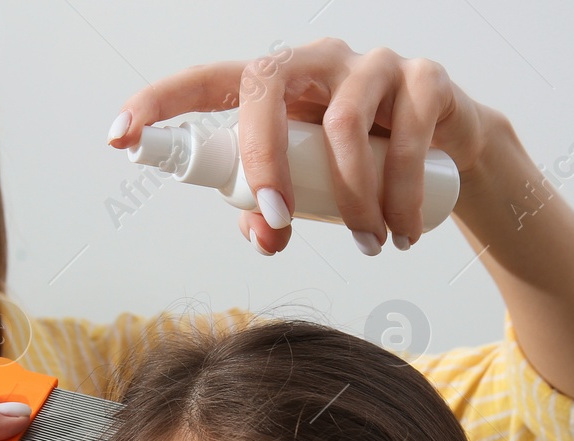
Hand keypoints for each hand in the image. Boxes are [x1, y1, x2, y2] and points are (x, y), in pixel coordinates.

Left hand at [106, 37, 491, 254]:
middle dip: (264, 159)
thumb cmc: (361, 169)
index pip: (207, 81)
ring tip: (368, 246)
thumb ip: (269, 211)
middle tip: (279, 222)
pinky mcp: (425, 80)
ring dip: (352, 199)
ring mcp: (372, 63)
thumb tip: (262, 235)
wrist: (453, 155)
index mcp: (275, 87)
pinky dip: (403, 194)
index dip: (159, 103)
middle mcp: (316, 61)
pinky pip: (408, 134)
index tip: (120, 137)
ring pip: (345, 123)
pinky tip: (403, 233)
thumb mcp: (308, 192)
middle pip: (266, 83)